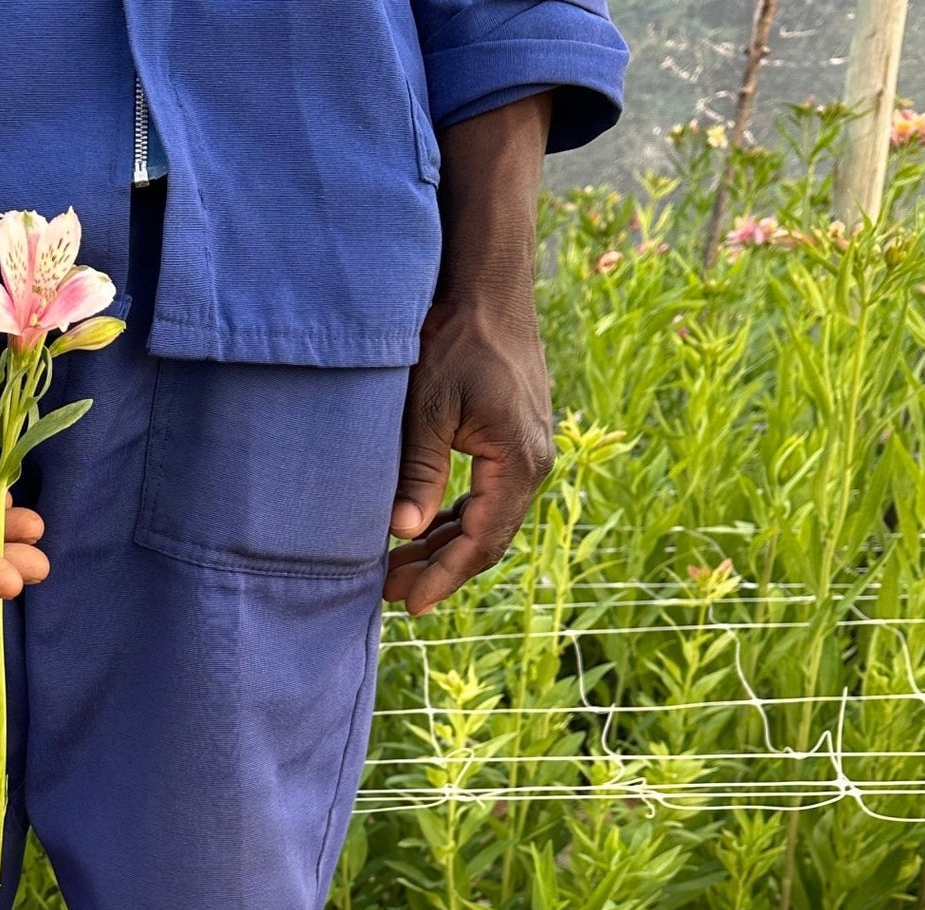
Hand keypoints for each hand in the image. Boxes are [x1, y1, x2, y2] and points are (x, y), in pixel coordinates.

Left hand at [382, 295, 553, 615]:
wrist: (488, 290)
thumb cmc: (457, 340)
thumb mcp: (429, 409)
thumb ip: (420, 473)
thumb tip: (404, 533)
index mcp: (518, 461)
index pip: (482, 541)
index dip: (444, 577)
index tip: (409, 604)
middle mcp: (533, 462)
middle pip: (487, 539)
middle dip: (440, 570)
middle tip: (391, 591)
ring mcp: (527, 452)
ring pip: (486, 521)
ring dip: (444, 547)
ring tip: (397, 567)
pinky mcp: (513, 442)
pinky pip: (486, 497)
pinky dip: (454, 520)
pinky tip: (420, 532)